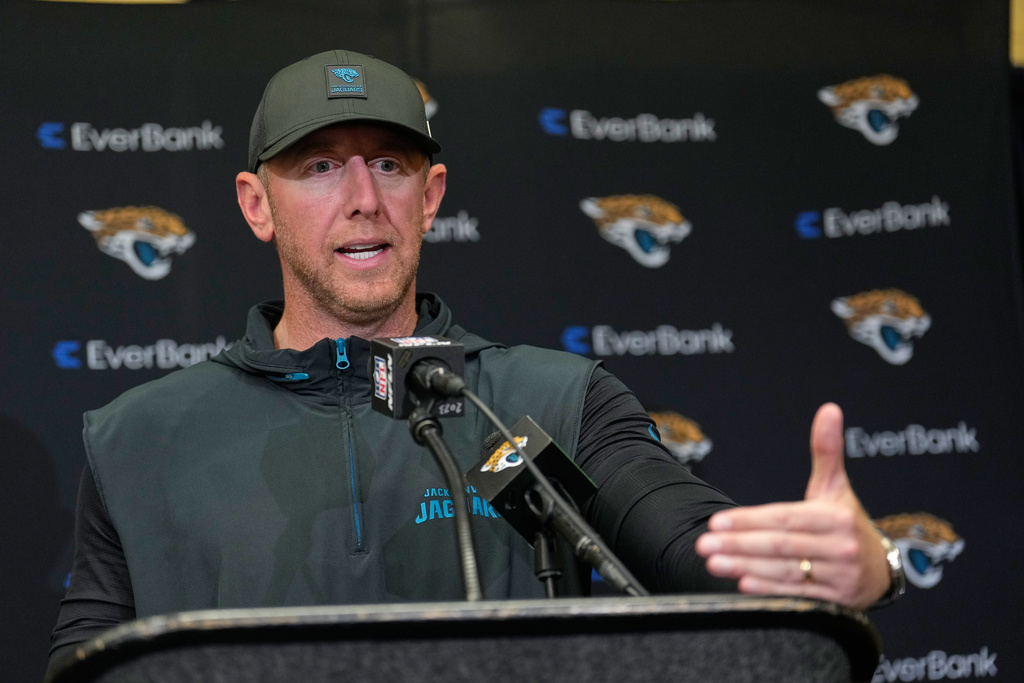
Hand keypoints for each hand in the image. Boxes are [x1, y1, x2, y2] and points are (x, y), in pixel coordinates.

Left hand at [694, 403, 889, 609]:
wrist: (880, 570)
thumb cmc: (847, 522)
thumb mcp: (837, 486)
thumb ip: (827, 450)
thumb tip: (828, 409)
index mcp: (836, 517)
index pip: (785, 518)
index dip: (750, 520)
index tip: (718, 522)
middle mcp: (839, 546)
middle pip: (781, 546)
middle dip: (739, 545)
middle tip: (705, 544)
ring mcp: (838, 576)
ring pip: (785, 571)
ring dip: (746, 567)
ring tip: (714, 562)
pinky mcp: (834, 600)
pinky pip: (796, 594)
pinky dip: (768, 589)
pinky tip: (742, 583)